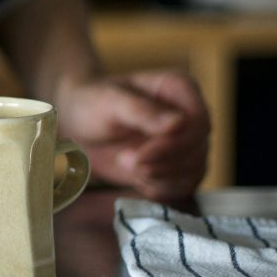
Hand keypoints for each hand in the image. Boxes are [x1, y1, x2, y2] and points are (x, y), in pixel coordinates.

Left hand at [55, 69, 210, 200]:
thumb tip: (180, 124)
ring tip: (124, 163)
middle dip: (161, 162)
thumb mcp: (109, 102)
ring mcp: (187, 143)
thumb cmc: (92, 104)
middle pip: (197, 150)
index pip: (199, 122)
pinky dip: (159, 188)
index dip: (175, 144)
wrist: (78, 127)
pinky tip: (135, 176)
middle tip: (123, 159)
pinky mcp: (178, 166)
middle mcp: (190, 115)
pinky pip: (183, 187)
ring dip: (159, 176)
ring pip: (194, 171)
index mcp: (180, 89)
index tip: (141, 154)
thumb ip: (142, 111)